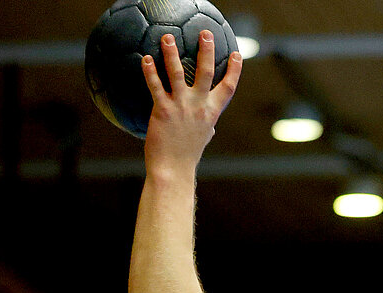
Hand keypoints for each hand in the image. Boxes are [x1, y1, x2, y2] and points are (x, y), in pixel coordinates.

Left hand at [141, 30, 240, 176]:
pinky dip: (150, 71)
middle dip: (207, 50)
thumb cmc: (187, 154)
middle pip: (206, 72)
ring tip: (167, 37)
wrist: (174, 169)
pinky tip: (145, 58)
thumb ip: (207, 125)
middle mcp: (198, 106)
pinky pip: (155, 86)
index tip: (237, 54)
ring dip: (171, 53)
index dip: (234, 70)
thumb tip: (210, 125)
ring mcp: (181, 107)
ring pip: (177, 73)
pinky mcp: (162, 110)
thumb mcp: (203, 137)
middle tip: (205, 33)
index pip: (228, 87)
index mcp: (211, 112)